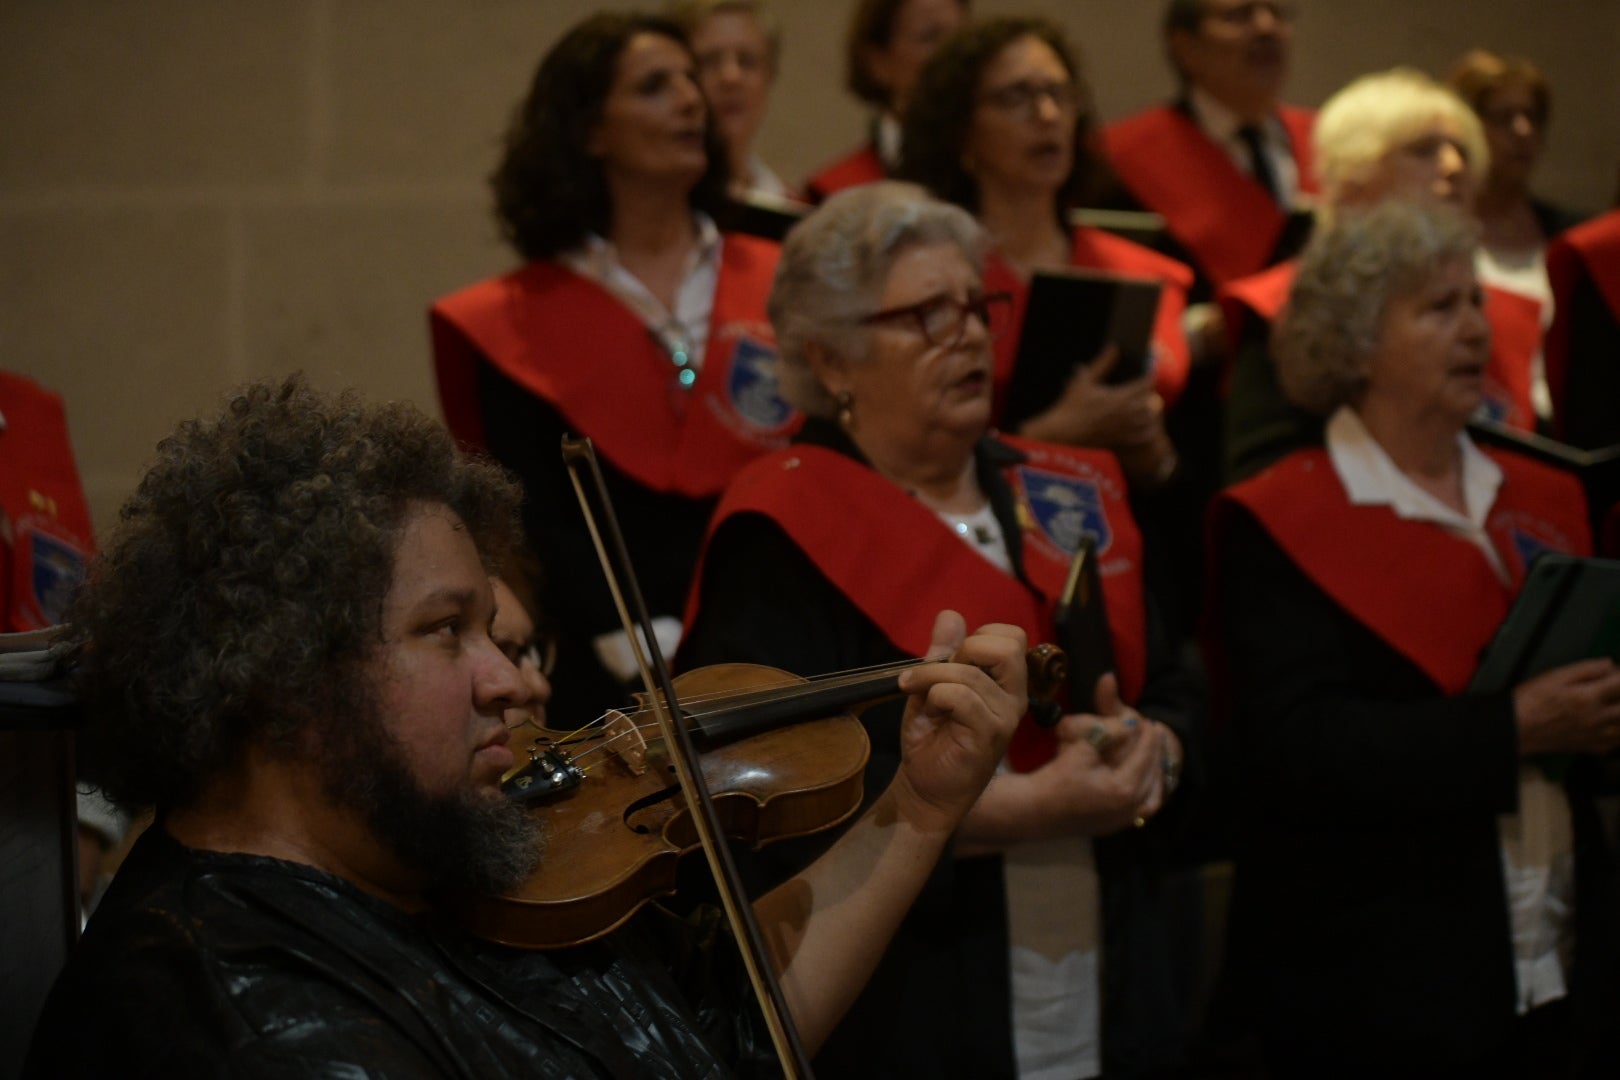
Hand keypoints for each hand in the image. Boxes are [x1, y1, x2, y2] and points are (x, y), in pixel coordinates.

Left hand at [892, 612, 1027, 836]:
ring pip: (971, 672)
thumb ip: (942, 652)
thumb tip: (950, 615)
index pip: (1011, 636)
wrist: (923, 786)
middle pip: (1008, 644)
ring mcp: (1005, 717)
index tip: (950, 660)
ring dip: (932, 678)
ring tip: (920, 696)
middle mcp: (1013, 698)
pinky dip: (935, 697)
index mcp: (1005, 682)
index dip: (977, 637)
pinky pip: (961, 697)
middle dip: (964, 648)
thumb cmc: (931, 736)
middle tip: (938, 672)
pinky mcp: (989, 736)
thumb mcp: (931, 685)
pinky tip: (929, 712)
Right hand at [1018, 346, 1166, 452]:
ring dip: (1151, 410)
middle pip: (1151, 400)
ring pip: (1150, 418)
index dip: (1149, 375)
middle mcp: (1125, 414)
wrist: (1062, 434)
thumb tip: (1114, 347)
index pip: (1145, 383)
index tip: (1147, 370)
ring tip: (1146, 404)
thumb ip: (1103, 363)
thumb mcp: (1085, 381)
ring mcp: (1125, 428)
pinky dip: (1148, 429)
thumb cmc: (1071, 407)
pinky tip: (1144, 424)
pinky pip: (1144, 435)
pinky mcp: (1122, 440)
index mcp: (1118, 397)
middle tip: (1144, 387)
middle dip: (1149, 393)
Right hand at [1031, 673, 1163, 835]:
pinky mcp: (1114, 826)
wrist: (1034, 812)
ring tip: (1154, 756)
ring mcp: (1123, 821)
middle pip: (1153, 775)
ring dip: (1155, 773)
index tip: (1150, 720)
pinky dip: (1148, 793)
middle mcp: (1130, 809)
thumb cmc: (1056, 779)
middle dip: (1155, 752)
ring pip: (1153, 795)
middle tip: (1154, 733)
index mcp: (1125, 789)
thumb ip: (1111, 733)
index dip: (1149, 736)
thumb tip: (1133, 722)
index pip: (1145, 756)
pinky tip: (1143, 783)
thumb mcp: (1083, 749)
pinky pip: (1143, 810)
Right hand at [1514, 658, 1619, 755]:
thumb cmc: (1530, 700)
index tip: (1614, 672)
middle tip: (1613, 689)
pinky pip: (1614, 744)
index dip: (1619, 674)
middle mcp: (1596, 717)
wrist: (1515, 728)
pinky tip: (1610, 726)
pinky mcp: (1588, 746)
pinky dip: (1617, 734)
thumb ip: (1585, 669)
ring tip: (1612, 705)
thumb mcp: (1554, 676)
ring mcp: (1595, 734)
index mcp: (1588, 697)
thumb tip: (1608, 664)